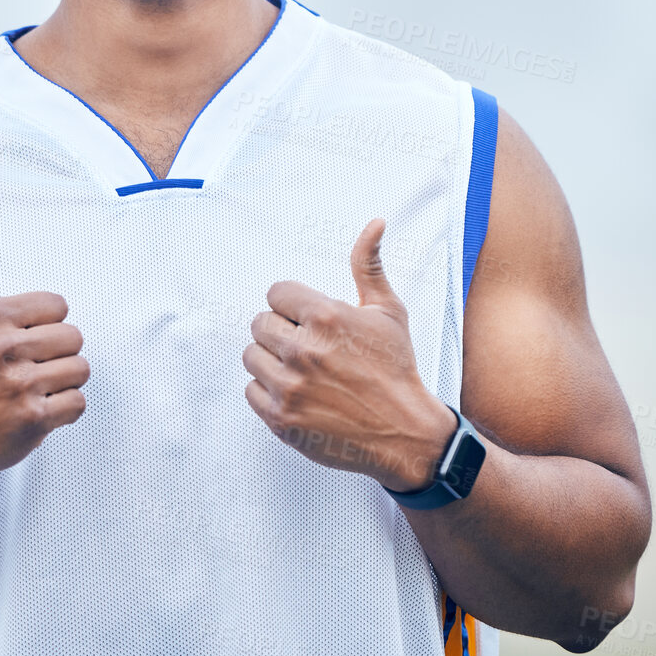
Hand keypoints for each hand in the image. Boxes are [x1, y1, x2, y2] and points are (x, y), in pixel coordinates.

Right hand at [0, 218, 87, 475]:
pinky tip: (37, 411)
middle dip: (56, 355)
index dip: (46, 325)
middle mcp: (3, 348)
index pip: (58, 305)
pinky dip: (64, 411)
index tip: (22, 341)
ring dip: (62, 383)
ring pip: (81, 369)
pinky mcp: (33, 418)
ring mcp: (19, 384)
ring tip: (33, 390)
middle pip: (74, 337)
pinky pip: (78, 403)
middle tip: (28, 369)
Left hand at [243, 218, 457, 491]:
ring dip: (270, 359)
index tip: (308, 319)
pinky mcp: (281, 418)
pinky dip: (268, 391)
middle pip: (260, 323)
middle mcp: (303, 350)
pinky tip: (296, 392)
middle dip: (281, 330)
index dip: (292, 305)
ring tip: (299, 369)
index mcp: (326, 317)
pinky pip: (251, 391)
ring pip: (251, 356)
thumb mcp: (388, 311)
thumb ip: (368, 266)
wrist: (405, 432)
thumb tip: (374, 223)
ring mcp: (289, 386)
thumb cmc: (396, 368)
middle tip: (307, 346)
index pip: (276, 293)